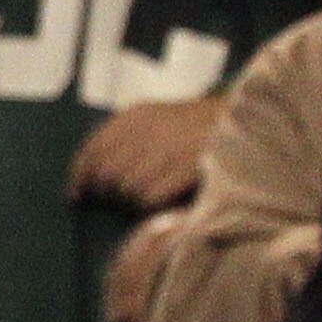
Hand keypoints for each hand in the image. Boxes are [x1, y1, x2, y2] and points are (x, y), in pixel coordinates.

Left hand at [68, 94, 226, 212]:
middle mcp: (147, 130)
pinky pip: (148, 198)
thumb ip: (124, 138)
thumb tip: (89, 179)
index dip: (79, 177)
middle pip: (106, 175)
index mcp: (136, 116)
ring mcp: (167, 149)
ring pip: (126, 189)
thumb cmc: (195, 128)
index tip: (77, 197)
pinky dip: (151, 205)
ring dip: (132, 200)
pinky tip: (163, 199)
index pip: (92, 150)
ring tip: (147, 197)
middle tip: (118, 200)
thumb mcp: (157, 118)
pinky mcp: (186, 168)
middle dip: (108, 192)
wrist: (244, 122)